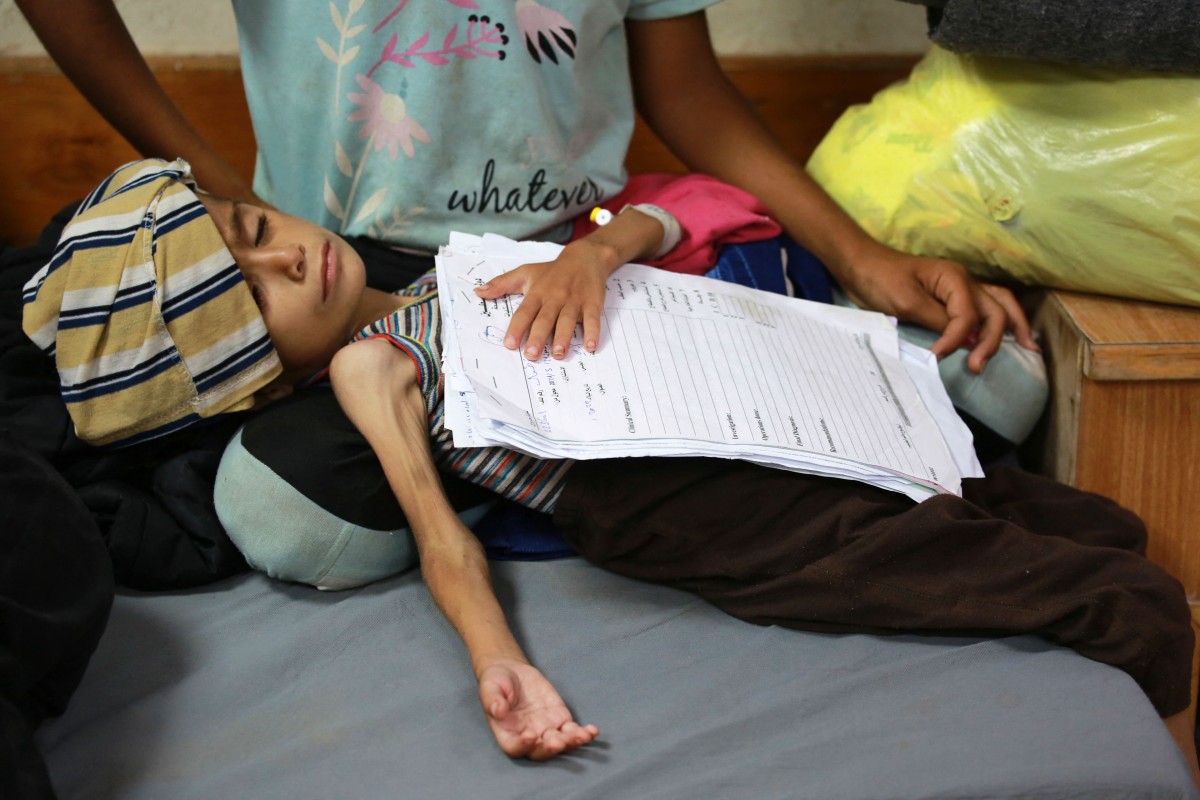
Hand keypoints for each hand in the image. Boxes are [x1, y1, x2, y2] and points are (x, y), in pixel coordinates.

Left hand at [474, 239, 616, 360]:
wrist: (585, 258)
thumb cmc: (552, 271)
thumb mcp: (525, 272)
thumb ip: (501, 284)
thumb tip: (479, 292)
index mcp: (537, 292)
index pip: (525, 312)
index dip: (517, 328)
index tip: (509, 344)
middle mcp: (555, 297)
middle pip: (545, 319)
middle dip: (538, 336)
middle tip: (531, 355)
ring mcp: (574, 301)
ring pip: (567, 320)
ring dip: (563, 337)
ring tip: (558, 354)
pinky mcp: (592, 303)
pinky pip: (593, 319)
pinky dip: (593, 332)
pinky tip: (590, 346)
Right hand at [478, 660, 598, 759]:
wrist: (511, 671)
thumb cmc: (496, 682)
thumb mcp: (489, 687)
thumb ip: (492, 700)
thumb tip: (497, 710)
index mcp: (507, 733)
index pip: (515, 747)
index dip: (523, 745)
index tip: (530, 735)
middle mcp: (528, 737)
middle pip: (540, 751)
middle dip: (551, 748)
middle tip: (558, 742)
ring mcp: (546, 729)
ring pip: (560, 742)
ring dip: (571, 742)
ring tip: (582, 736)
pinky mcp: (560, 719)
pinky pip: (572, 730)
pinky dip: (583, 732)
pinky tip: (592, 731)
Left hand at [840, 245, 1037, 372]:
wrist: (860, 265)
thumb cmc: (879, 279)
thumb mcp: (906, 302)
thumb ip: (938, 320)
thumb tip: (966, 339)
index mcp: (954, 279)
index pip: (968, 316)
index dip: (956, 340)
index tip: (937, 357)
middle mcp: (965, 282)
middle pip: (995, 311)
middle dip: (992, 341)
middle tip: (976, 367)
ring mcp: (961, 289)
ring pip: (999, 306)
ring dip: (1012, 328)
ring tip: (1028, 350)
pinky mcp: (951, 299)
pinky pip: (985, 310)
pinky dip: (1000, 322)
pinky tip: (1011, 336)